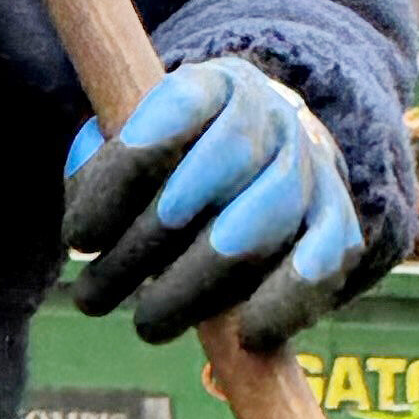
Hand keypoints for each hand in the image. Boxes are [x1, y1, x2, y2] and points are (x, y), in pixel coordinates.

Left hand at [60, 58, 365, 351]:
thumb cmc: (175, 162)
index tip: (79, 236)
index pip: (178, 106)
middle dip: (150, 238)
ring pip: (268, 218)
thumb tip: (88, 235)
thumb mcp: (131, 146)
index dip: (126, 169)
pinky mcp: (338, 220)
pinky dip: (287, 300)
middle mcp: (273, 116)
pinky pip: (325, 259)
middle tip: (95, 295)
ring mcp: (312, 167)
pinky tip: (245, 335)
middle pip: (225, 163)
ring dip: (200, 281)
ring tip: (148, 323)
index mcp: (217, 84)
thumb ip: (101, 174)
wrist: (268, 156)